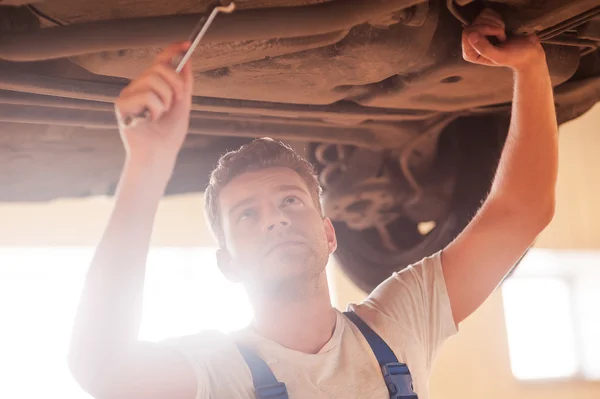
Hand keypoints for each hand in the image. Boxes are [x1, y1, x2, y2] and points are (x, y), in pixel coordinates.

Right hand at [115, 42, 193, 165]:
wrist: (160, 154)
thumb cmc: (169, 134)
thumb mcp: (183, 104)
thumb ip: (184, 82)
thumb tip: (187, 59)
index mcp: (153, 85)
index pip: (160, 61)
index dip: (173, 50)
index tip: (187, 44)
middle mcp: (139, 86)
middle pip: (159, 67)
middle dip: (176, 83)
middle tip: (177, 101)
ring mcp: (129, 94)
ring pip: (153, 80)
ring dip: (166, 100)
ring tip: (161, 114)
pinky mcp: (122, 104)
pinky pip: (146, 95)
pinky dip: (156, 109)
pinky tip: (151, 119)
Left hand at [462, 8, 545, 72]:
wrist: (528, 49)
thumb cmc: (514, 56)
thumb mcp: (499, 56)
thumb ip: (484, 49)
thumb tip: (471, 36)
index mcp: (471, 53)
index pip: (467, 33)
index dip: (484, 30)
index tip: (499, 35)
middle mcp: (471, 42)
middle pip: (474, 23)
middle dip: (492, 27)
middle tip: (502, 35)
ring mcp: (478, 32)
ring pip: (480, 16)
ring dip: (496, 23)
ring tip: (503, 33)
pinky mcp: (486, 23)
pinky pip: (487, 12)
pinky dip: (498, 18)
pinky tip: (503, 27)